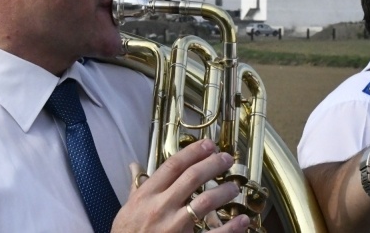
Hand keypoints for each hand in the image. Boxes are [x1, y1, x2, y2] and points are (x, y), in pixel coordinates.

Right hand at [112, 139, 250, 231]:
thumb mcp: (127, 208)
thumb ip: (136, 186)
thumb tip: (134, 165)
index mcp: (147, 195)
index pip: (173, 165)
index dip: (194, 151)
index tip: (209, 145)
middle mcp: (161, 207)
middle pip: (192, 177)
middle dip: (213, 164)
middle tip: (227, 158)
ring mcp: (174, 227)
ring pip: (206, 202)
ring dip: (224, 191)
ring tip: (234, 187)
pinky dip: (232, 227)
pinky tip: (243, 220)